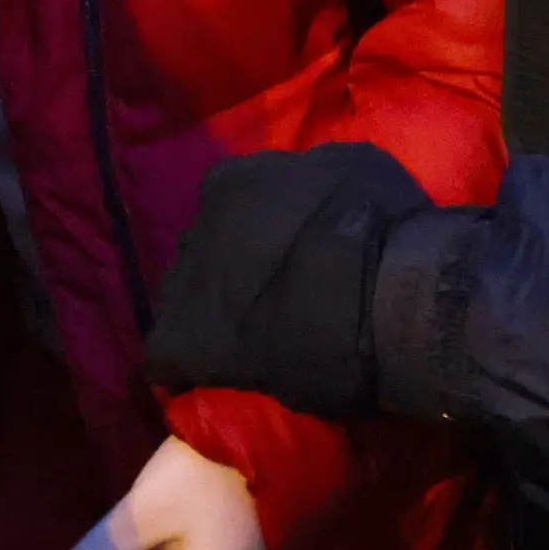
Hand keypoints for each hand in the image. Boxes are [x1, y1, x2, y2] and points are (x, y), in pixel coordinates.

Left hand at [144, 142, 433, 414]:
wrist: (382, 294)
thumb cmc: (382, 228)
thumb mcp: (354, 168)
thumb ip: (317, 180)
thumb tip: (317, 195)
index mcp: (235, 181)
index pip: (231, 205)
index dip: (256, 237)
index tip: (284, 258)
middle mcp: (200, 222)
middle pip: (204, 251)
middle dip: (228, 274)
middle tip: (270, 301)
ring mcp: (187, 281)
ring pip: (182, 298)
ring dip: (210, 317)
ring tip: (245, 345)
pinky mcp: (184, 339)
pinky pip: (166, 356)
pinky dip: (186, 369)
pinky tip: (211, 381)